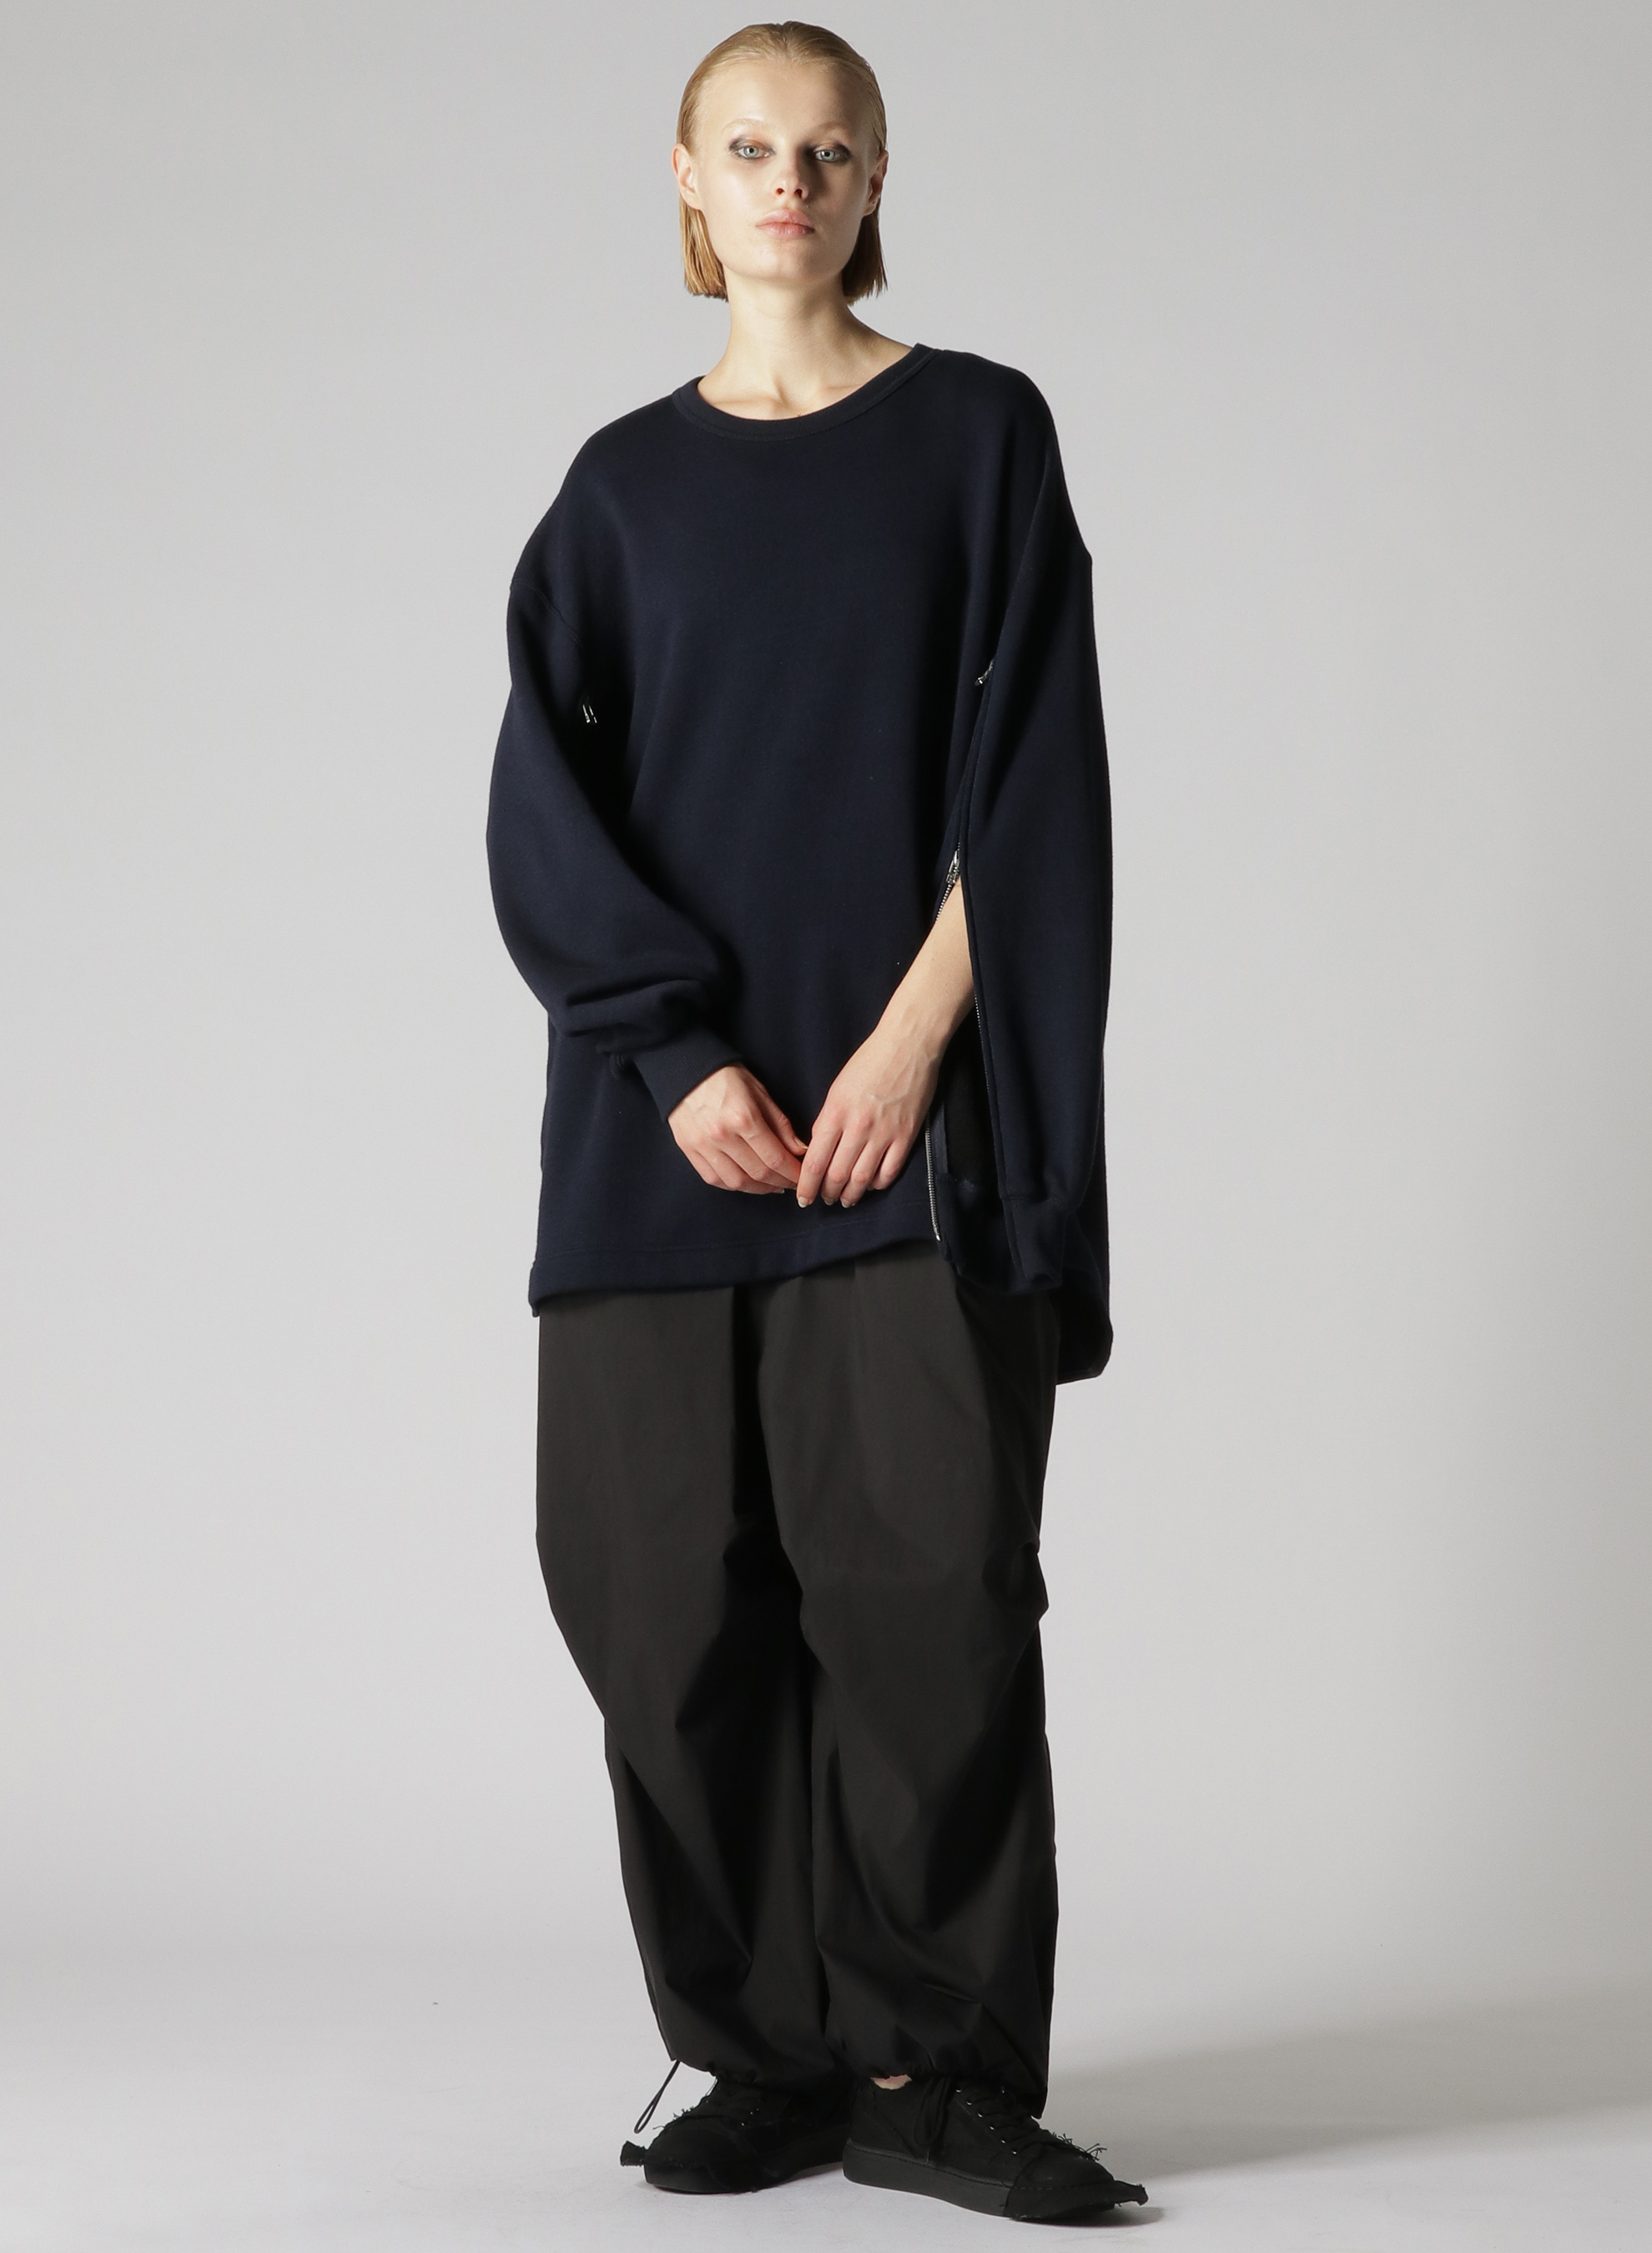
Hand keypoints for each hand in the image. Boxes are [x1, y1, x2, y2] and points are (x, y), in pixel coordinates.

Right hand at [667, 1063, 806, 1192]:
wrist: (686, 1069)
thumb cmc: (726, 1077)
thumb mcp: (760, 1093)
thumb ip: (780, 1124)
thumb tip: (799, 1150)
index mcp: (743, 1118)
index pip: (775, 1158)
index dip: (792, 1173)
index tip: (803, 1177)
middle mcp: (722, 1135)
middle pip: (758, 1173)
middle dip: (780, 1182)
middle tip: (791, 1183)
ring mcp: (702, 1145)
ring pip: (736, 1182)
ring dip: (759, 1189)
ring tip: (771, 1185)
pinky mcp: (689, 1149)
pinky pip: (714, 1179)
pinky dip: (734, 1185)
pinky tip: (747, 1182)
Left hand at [798, 877, 975, 1209]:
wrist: (908, 1044)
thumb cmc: (870, 1061)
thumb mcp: (837, 1088)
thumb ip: (828, 1119)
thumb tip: (819, 1148)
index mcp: (835, 1113)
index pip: (814, 1161)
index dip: (806, 1185)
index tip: (802, 1197)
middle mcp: (857, 1127)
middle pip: (837, 1174)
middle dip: (827, 1193)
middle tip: (824, 1200)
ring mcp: (884, 1133)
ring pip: (863, 1178)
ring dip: (851, 1194)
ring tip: (845, 1200)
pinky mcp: (906, 1135)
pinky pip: (890, 1171)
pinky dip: (878, 1184)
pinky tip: (872, 1186)